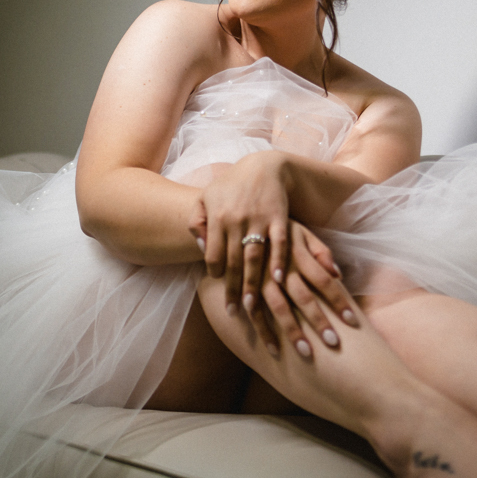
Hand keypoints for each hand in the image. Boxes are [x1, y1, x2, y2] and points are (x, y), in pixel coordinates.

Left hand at [188, 152, 290, 317]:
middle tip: (232, 311)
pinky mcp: (279, 218)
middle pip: (233, 262)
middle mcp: (236, 220)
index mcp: (217, 217)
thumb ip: (197, 221)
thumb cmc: (231, 185)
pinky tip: (278, 279)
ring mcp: (259, 219)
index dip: (215, 273)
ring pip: (254, 257)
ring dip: (253, 283)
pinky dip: (279, 261)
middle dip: (232, 289)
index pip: (213, 254)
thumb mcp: (206, 197)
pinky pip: (279, 243)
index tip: (218, 285)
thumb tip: (201, 248)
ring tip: (251, 305)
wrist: (263, 166)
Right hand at [251, 221, 358, 358]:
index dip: (339, 300)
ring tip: (306, 353)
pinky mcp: (246, 285)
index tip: (353, 321)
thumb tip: (338, 273)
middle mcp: (281, 267)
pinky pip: (254, 311)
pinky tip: (274, 349)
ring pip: (278, 307)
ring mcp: (262, 277)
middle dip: (318, 320)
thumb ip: (321, 251)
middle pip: (304, 297)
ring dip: (292, 331)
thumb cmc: (278, 230)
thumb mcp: (301, 232)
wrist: (239, 217)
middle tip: (334, 343)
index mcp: (298, 253)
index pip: (325, 280)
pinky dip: (262, 330)